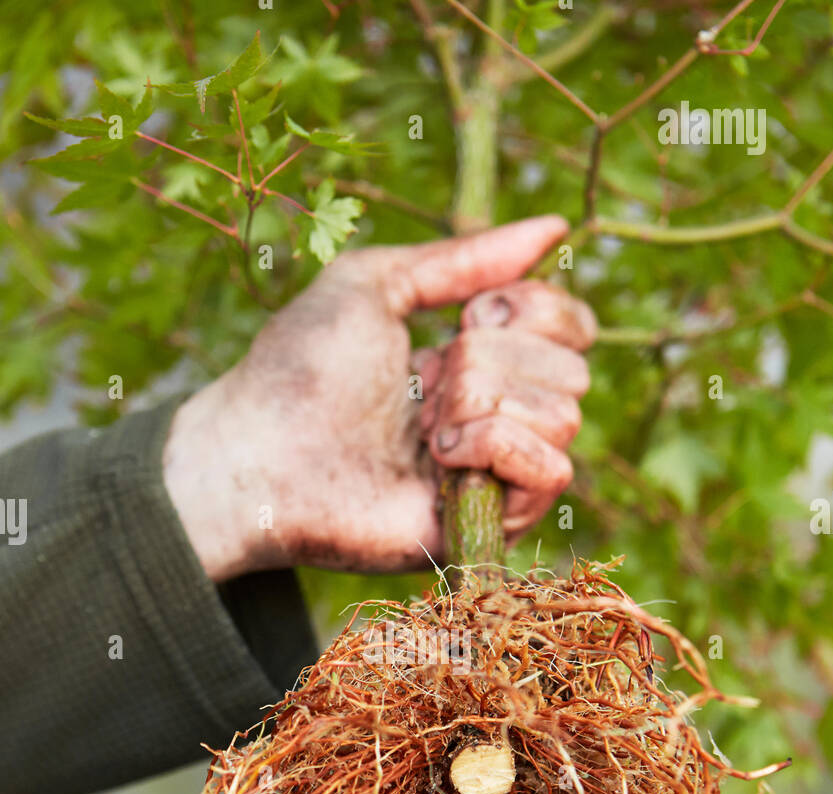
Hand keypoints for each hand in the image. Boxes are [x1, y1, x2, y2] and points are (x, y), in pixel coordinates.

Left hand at [162, 214, 596, 582]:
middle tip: (425, 380)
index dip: (534, 309)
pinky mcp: (489, 526)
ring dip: (484, 402)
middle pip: (571, 370)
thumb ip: (464, 258)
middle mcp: (493, 418)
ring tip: (424, 425)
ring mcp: (493, 475)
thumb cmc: (299, 371)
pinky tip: (441, 457)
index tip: (464, 316)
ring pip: (564, 417)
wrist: (261, 456)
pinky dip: (499, 447)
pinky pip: (552, 472)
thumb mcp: (375, 283)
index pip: (569, 329)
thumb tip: (555, 227)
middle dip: (494, 359)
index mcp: (474, 362)